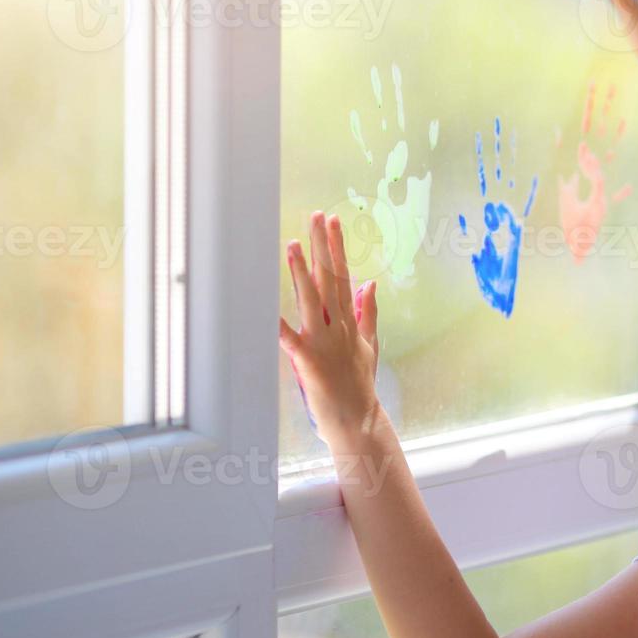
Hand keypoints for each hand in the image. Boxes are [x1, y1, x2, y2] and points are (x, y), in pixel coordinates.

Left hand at [280, 211, 382, 445]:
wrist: (357, 420)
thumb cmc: (359, 385)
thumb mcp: (370, 345)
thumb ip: (368, 313)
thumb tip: (371, 283)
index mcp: (350, 322)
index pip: (344, 276)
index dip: (338, 247)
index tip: (333, 222)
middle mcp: (338, 327)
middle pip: (330, 279)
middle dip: (323, 246)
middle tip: (317, 217)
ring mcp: (324, 342)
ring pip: (312, 300)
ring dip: (301, 272)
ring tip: (292, 244)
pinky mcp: (309, 361)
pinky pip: (289, 338)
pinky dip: (278, 324)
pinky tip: (266, 308)